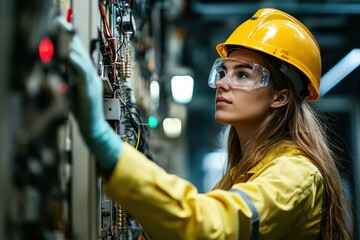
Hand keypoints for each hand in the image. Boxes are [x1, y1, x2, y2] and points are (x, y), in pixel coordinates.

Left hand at [53, 17, 122, 174]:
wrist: (94, 127)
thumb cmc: (84, 111)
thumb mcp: (74, 92)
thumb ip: (70, 80)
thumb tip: (62, 68)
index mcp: (87, 76)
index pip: (78, 55)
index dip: (71, 40)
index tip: (62, 26)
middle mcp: (91, 76)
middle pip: (80, 53)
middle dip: (70, 37)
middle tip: (61, 22)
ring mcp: (92, 82)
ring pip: (82, 60)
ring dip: (72, 45)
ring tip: (64, 32)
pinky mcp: (90, 89)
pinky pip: (83, 73)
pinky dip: (76, 63)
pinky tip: (69, 54)